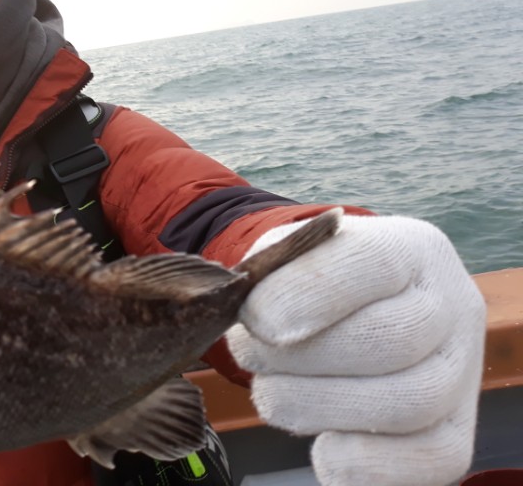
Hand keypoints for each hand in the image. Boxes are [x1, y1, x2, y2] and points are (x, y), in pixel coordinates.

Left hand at [226, 214, 485, 485]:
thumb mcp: (289, 257)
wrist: (359, 313)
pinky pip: (434, 458)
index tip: (257, 320)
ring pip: (410, 400)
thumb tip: (258, 320)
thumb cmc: (315, 283)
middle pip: (390, 338)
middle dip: (302, 357)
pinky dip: (370, 463)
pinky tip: (323, 449)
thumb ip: (270, 276)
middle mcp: (450, 306)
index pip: (374, 260)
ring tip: (272, 395)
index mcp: (409, 249)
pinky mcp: (456, 430)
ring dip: (321, 406)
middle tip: (251, 356)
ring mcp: (460, 371)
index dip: (311, 292)